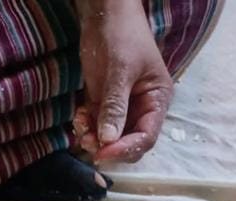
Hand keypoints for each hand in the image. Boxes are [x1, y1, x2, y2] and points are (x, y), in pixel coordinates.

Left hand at [74, 0, 172, 163]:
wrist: (104, 10)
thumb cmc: (121, 33)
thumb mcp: (119, 69)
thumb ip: (115, 105)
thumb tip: (108, 140)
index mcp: (156, 100)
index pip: (146, 137)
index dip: (125, 150)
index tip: (103, 153)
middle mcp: (142, 108)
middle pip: (128, 143)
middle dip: (108, 146)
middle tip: (87, 141)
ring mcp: (122, 108)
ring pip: (110, 138)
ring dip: (93, 137)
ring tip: (80, 124)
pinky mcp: (104, 104)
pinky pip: (96, 126)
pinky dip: (86, 126)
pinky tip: (79, 115)